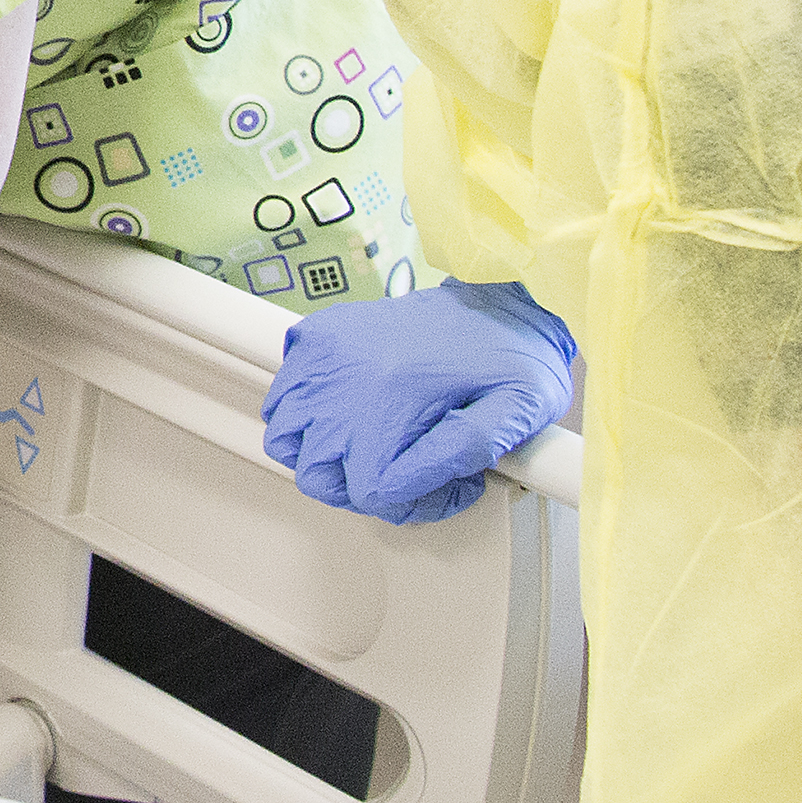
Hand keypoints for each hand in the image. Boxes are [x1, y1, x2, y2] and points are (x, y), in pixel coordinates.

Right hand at [262, 280, 578, 525]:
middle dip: (362, 487)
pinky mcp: (319, 336)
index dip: (411, 502)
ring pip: (285, 437)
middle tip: (403, 475)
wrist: (501, 300)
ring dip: (321, 454)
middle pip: (317, 474)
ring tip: (367, 448)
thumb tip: (411, 482)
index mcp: (395, 395)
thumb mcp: (516, 411)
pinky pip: (285, 391)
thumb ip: (464, 452)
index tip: (442, 487)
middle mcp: (348, 372)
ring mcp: (325, 352)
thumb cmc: (514, 356)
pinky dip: (305, 412)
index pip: (369, 490)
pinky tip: (348, 412)